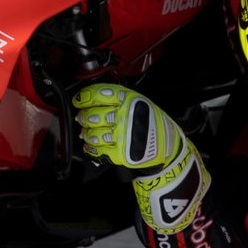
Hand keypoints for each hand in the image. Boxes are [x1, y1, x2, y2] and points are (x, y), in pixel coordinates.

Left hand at [72, 84, 209, 234]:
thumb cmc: (153, 124)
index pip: (100, 94)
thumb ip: (119, 99)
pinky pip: (98, 150)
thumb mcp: (141, 103)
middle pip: (93, 115)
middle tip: (82, 118)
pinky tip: (91, 146)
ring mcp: (123, 135)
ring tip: (87, 133)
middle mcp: (126, 116)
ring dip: (87, 134)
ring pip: (94, 134)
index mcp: (130, 100)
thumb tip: (91, 99)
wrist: (169, 147)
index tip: (79, 100)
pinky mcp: (121, 153)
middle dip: (84, 117)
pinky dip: (91, 148)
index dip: (85, 97)